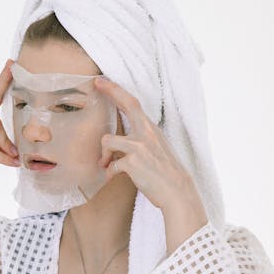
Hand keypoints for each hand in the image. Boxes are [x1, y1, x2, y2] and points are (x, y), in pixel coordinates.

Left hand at [95, 77, 203, 216]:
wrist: (177, 192)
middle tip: (96, 85)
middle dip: (110, 91)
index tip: (102, 81)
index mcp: (151, 129)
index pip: (133, 103)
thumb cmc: (166, 173)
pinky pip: (111, 165)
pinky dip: (109, 172)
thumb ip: (142, 139)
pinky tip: (113, 177)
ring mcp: (139, 146)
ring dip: (103, 155)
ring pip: (107, 140)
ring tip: (105, 164)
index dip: (117, 90)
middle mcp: (146, 133)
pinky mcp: (133, 162)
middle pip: (126, 104)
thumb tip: (125, 139)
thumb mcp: (157, 148)